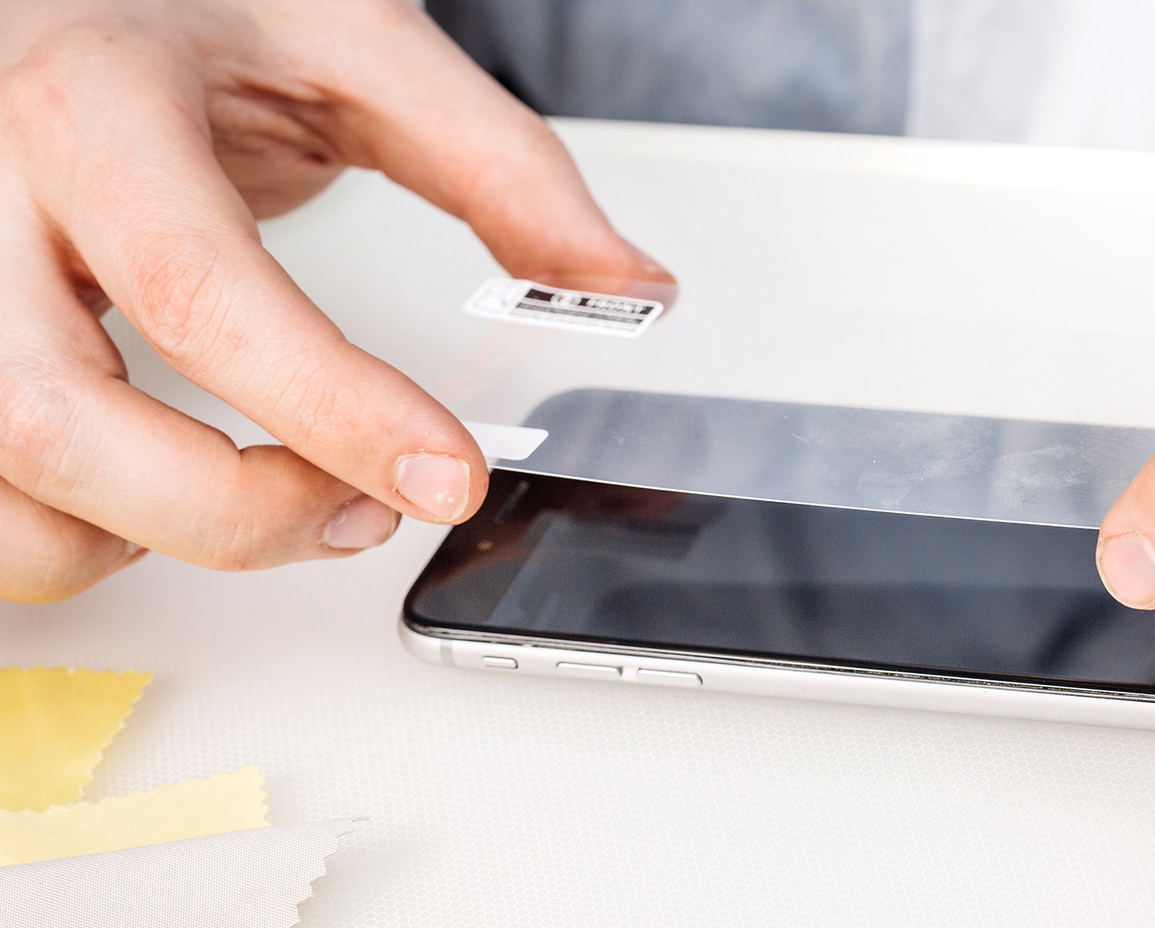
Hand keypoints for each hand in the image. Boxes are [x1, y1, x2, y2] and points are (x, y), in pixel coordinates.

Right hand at [0, 0, 670, 601]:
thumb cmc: (187, 10)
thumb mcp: (356, 45)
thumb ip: (500, 168)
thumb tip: (620, 283)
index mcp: (91, 107)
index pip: (202, 291)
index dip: (333, 408)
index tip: (445, 477)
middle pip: (60, 421)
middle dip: (231, 510)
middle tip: (359, 511)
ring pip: (0, 485)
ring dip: (143, 539)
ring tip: (265, 499)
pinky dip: (70, 539)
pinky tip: (155, 494)